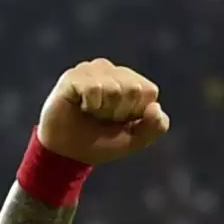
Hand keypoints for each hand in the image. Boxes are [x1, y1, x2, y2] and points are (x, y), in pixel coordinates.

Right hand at [38, 58, 169, 164]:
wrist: (67, 153)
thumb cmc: (101, 143)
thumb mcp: (135, 140)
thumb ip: (155, 126)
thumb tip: (155, 106)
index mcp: (130, 82)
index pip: (149, 91)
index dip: (137, 113)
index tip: (121, 121)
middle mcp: (112, 71)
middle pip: (133, 89)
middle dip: (120, 112)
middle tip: (103, 118)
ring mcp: (91, 70)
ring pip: (114, 88)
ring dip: (103, 110)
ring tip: (91, 112)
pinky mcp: (73, 75)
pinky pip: (94, 88)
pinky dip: (90, 105)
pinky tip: (80, 106)